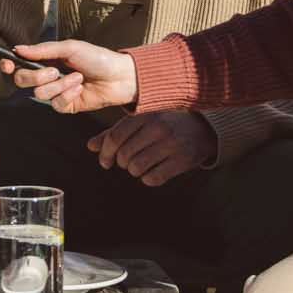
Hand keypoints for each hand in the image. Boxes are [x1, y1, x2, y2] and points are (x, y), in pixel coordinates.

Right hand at [5, 40, 136, 112]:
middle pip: (23, 81)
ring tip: (78, 77)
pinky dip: (68, 94)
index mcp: (46, 60)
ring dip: (60, 84)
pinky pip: (55, 104)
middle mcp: (47, 76)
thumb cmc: (97, 57)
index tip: (7, 64)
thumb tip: (18, 48)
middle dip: (37, 76)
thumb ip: (43, 50)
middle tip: (55, 70)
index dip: (9, 65)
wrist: (118, 76)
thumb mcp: (69, 47)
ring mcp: (56, 92)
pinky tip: (80, 88)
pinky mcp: (65, 106)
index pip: (19, 65)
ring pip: (39, 94)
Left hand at [88, 111, 215, 185]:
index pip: (115, 137)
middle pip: (124, 155)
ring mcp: (171, 143)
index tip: (105, 162)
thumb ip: (114, 132)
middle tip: (126, 162)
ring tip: (140, 165)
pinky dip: (148, 178)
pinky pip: (153, 178)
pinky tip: (153, 171)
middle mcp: (158, 127)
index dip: (105, 153)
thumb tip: (90, 146)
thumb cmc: (164, 123)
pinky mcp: (182, 160)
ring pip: (136, 168)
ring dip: (134, 171)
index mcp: (145, 114)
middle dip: (121, 162)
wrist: (202, 128)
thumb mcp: (140, 122)